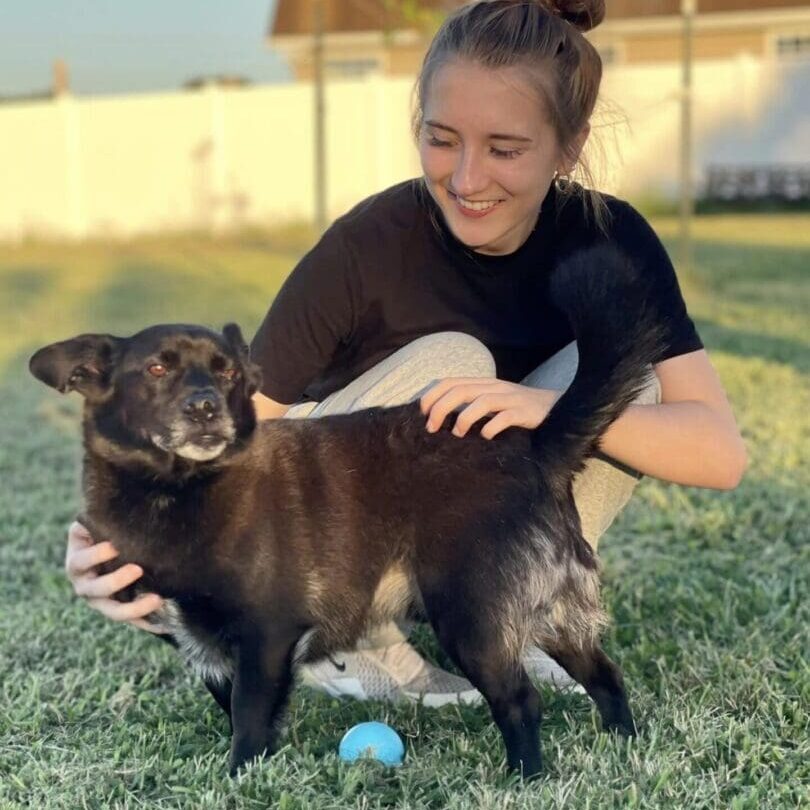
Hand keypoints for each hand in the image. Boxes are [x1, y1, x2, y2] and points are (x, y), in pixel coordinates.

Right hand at [65, 521, 167, 633]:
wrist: (112, 548)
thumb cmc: (105, 531)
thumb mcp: (96, 523)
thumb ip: (99, 518)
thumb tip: (111, 506)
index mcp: (77, 563)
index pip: (81, 561)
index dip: (95, 555)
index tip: (114, 546)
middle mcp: (85, 585)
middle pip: (95, 590)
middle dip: (115, 581)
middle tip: (137, 569)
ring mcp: (101, 602)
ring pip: (113, 610)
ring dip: (134, 607)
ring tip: (157, 598)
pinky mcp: (119, 610)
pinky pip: (132, 622)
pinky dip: (147, 622)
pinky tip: (165, 624)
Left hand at [420, 377, 560, 439]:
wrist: (555, 408)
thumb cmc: (517, 409)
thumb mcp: (492, 401)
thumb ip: (471, 404)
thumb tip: (441, 418)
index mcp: (484, 383)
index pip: (451, 381)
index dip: (433, 395)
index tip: (422, 413)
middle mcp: (495, 387)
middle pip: (461, 390)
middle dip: (441, 408)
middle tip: (431, 427)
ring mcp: (510, 398)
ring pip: (482, 401)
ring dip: (464, 418)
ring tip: (457, 434)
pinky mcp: (524, 412)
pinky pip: (505, 417)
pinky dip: (491, 427)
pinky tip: (485, 437)